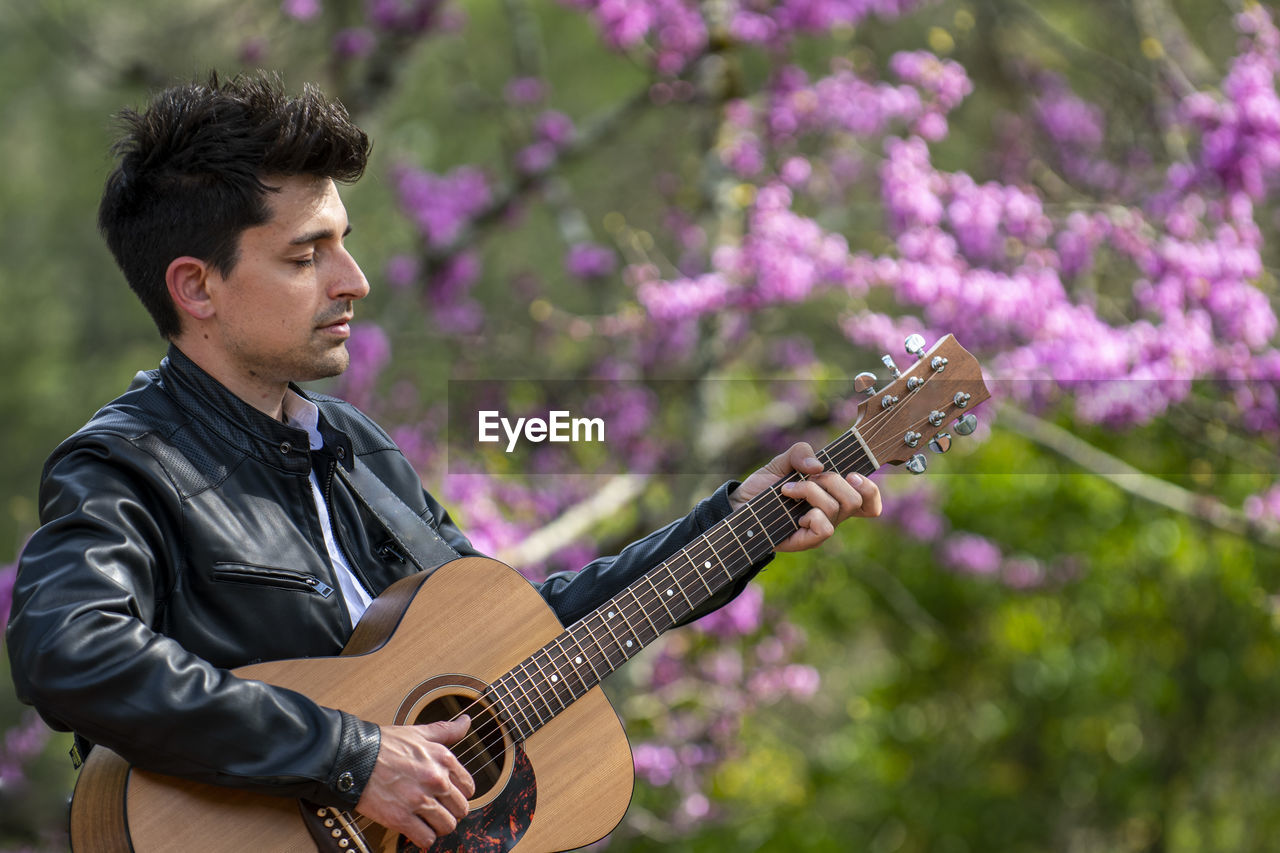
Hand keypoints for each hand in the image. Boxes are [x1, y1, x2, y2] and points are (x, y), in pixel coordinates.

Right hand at [356, 716, 474, 847]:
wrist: (353, 757)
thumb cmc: (384, 745)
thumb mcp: (419, 732)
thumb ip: (446, 730)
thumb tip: (466, 721)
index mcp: (443, 759)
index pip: (468, 788)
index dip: (458, 793)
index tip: (447, 795)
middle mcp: (436, 780)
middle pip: (461, 809)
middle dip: (450, 811)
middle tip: (436, 809)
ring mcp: (419, 800)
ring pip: (447, 826)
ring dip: (438, 826)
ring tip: (426, 820)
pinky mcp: (401, 818)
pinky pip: (426, 839)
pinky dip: (423, 837)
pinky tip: (414, 828)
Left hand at [729, 441, 880, 552]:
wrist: (740, 503)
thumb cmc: (764, 485)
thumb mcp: (781, 460)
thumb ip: (800, 451)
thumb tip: (817, 466)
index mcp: (833, 495)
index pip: (869, 502)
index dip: (870, 490)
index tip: (852, 475)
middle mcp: (832, 514)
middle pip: (856, 499)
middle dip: (832, 480)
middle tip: (807, 477)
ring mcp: (819, 529)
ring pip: (837, 508)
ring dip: (811, 491)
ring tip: (787, 490)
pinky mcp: (806, 541)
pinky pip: (825, 528)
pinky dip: (811, 515)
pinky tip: (794, 514)